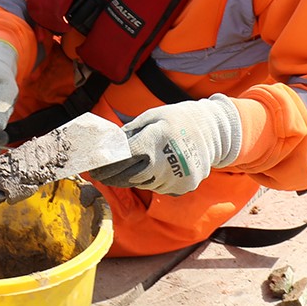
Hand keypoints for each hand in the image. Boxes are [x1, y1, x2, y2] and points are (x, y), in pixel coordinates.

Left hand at [90, 96, 241, 195]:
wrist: (214, 132)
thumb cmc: (177, 120)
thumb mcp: (152, 117)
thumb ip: (128, 132)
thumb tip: (106, 146)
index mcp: (155, 140)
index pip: (123, 158)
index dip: (105, 165)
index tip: (92, 168)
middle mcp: (165, 162)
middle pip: (129, 177)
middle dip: (112, 176)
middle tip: (100, 173)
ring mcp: (175, 178)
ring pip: (142, 184)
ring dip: (133, 177)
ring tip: (135, 165)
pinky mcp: (182, 187)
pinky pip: (158, 188)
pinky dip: (152, 180)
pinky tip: (157, 167)